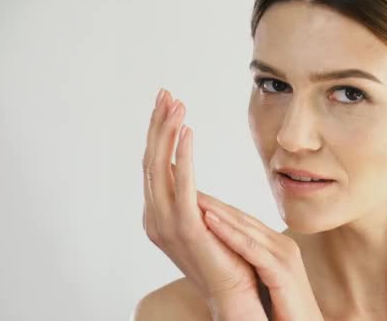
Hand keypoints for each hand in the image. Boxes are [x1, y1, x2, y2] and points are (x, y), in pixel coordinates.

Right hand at [141, 88, 264, 311]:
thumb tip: (184, 172)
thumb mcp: (203, 219)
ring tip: (177, 104)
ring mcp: (166, 223)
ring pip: (160, 167)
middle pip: (151, 159)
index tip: (167, 102)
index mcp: (158, 213)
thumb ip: (190, 197)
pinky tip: (188, 131)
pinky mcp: (186, 228)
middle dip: (158, 124)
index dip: (158, 131)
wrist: (235, 294)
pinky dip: (183, 156)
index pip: (154, 163)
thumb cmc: (225, 256)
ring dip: (167, 132)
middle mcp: (154, 216)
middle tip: (167, 93)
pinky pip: (182, 185)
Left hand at [197, 191, 323, 320]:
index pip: (241, 220)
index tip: (191, 195)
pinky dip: (228, 234)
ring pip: (244, 228)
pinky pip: (250, 249)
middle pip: (241, 218)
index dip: (216, 207)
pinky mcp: (282, 271)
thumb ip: (249, 264)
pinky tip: (208, 222)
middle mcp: (280, 244)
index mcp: (275, 245)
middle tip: (185, 184)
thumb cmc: (284, 310)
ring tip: (191, 196)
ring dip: (216, 211)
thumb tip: (224, 257)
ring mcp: (283, 255)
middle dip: (212, 202)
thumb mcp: (264, 280)